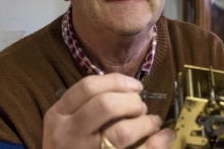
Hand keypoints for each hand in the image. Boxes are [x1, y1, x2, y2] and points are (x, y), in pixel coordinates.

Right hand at [42, 73, 174, 148]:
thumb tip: (131, 89)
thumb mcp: (68, 121)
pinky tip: (165, 136)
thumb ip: (89, 103)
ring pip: (122, 132)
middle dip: (131, 101)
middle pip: (105, 105)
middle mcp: (69, 133)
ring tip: (152, 121)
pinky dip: (156, 144)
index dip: (117, 81)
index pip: (88, 86)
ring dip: (145, 122)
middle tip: (140, 105)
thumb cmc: (69, 145)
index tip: (135, 85)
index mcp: (58, 114)